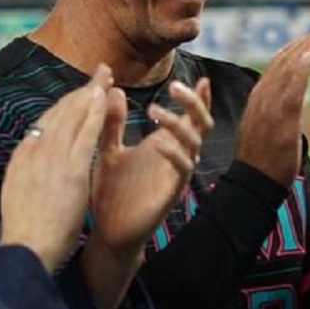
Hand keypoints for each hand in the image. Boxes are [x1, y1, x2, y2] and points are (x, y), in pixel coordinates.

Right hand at [0, 65, 111, 272]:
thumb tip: (40, 156)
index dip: (67, 104)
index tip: (82, 91)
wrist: (27, 248)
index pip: (47, 121)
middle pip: (60, 111)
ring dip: (90, 92)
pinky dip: (95, 111)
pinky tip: (106, 97)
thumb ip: (32, 169)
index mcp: (23, 157)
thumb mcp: (23, 190)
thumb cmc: (29, 228)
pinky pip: (85, 131)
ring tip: (105, 77)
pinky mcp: (70, 167)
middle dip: (81, 90)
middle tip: (100, 72)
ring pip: (72, 114)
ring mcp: (51, 157)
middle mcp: (35, 151)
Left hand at [87, 77, 212, 259]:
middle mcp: (177, 156)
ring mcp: (177, 174)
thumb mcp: (107, 149)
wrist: (108, 231)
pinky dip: (174, 154)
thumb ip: (112, 122)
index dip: (198, 98)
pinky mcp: (172, 193)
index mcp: (166, 144)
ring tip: (153, 110)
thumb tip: (113, 89)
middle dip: (193, 103)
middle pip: (201, 124)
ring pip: (194, 143)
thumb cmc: (111, 191)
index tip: (202, 78)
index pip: (189, 116)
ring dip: (178, 124)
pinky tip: (158, 143)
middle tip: (175, 86)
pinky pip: (182, 170)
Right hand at [235, 24, 309, 187]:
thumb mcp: (268, 126)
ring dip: (309, 46)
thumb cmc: (264, 160)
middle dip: (309, 39)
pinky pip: (289, 89)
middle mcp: (262, 96)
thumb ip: (277, 107)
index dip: (300, 46)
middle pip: (286, 58)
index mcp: (260, 96)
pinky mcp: (277, 119)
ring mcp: (267, 106)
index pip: (281, 62)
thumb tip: (289, 97)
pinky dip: (299, 70)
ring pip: (287, 67)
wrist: (252, 184)